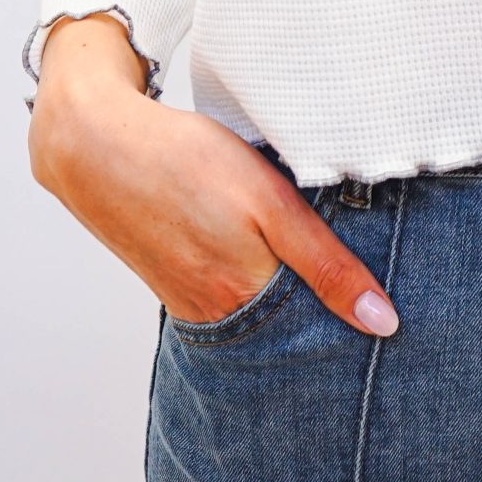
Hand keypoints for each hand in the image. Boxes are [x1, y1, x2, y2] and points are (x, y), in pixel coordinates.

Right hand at [26, 13, 399, 334]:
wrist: (95, 144)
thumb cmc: (186, 161)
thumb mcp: (270, 202)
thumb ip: (325, 263)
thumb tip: (383, 323)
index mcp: (245, 297)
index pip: (316, 337)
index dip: (351, 328)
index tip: (387, 321)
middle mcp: (216, 314)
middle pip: (285, 333)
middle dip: (321, 324)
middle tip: (359, 307)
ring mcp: (189, 302)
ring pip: (256, 317)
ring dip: (286, 304)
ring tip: (319, 284)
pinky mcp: (173, 283)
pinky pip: (226, 301)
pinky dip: (252, 289)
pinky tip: (262, 264)